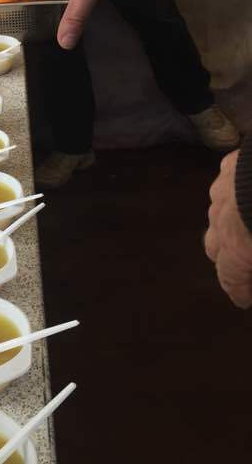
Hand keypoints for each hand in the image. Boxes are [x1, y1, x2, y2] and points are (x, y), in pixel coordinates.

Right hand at [204, 150, 251, 308]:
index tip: (244, 301)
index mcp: (236, 247)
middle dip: (226, 257)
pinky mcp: (231, 162)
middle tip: (243, 264)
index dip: (238, 291)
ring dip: (231, 221)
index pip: (230, 278)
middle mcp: (221, 220)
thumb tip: (249, 284)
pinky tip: (251, 188)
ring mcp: (223, 188)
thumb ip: (250, 262)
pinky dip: (237, 190)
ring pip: (219, 211)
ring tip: (248, 222)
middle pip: (215, 245)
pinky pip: (229, 180)